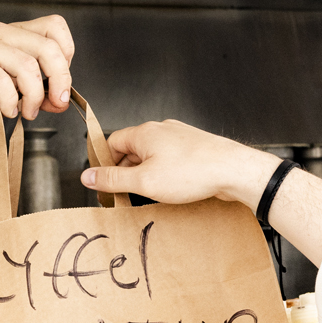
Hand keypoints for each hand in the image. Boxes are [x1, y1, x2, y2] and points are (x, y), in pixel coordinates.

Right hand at [0, 16, 74, 120]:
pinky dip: (10, 102)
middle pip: (50, 48)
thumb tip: (61, 101)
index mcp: (17, 35)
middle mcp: (4, 34)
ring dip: (34, 96)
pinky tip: (7, 111)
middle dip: (60, 80)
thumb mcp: (13, 94)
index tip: (59, 82)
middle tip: (55, 102)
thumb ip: (39, 94)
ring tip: (26, 111)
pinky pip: (4, 81)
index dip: (66, 56)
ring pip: (29, 66)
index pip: (56, 28)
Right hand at [81, 120, 278, 208]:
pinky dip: (165, 172)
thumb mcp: (143, 181)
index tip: (104, 181)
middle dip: (126, 171)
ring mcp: (179, 136)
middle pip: (131, 149)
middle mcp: (160, 130)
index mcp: (143, 133)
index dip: (105, 163)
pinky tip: (172, 187)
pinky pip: (170, 158)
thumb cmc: (193, 172)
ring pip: (152, 154)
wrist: (232, 170)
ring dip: (146, 173)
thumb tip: (89, 176)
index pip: (111, 143)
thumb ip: (113, 179)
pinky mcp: (193, 147)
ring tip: (150, 193)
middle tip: (125, 192)